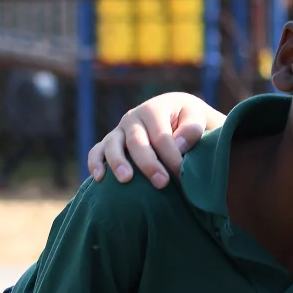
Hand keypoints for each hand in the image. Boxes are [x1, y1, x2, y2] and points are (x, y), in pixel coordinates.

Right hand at [88, 93, 225, 187]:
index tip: (183, 176)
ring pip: (113, 145)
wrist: (176, 115)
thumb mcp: (196, 118)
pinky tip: (99, 178)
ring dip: (118, 163)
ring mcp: (119, 130)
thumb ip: (192, 130)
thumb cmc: (189, 121)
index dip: (172, 158)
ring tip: (126, 180)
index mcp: (154, 109)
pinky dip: (95, 163)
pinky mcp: (110, 142)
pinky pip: (97, 151)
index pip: (161, 137)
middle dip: (149, 164)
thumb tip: (178, 146)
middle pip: (137, 142)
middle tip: (162, 183)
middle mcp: (133, 117)